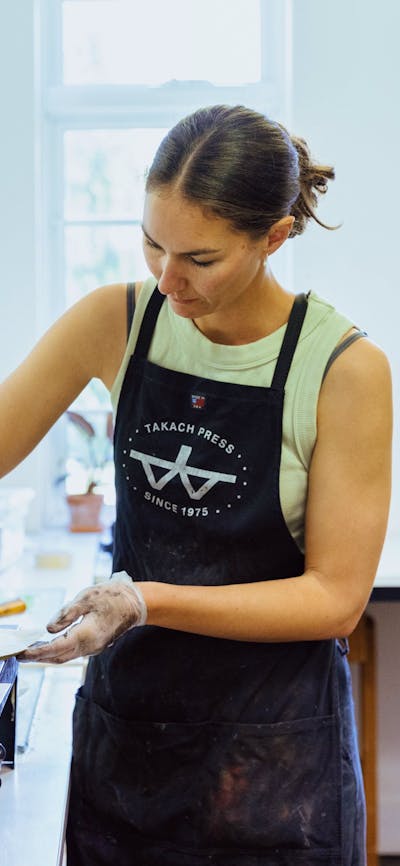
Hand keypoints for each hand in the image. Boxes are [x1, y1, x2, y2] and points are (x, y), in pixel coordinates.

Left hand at [17, 572, 146, 663]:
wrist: (134, 603)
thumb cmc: (111, 597)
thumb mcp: (86, 598)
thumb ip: (66, 613)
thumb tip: (48, 628)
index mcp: (86, 635)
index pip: (56, 648)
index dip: (37, 652)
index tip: (22, 654)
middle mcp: (89, 646)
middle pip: (59, 657)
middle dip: (38, 657)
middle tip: (20, 655)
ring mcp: (93, 648)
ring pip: (65, 656)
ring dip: (47, 656)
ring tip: (30, 652)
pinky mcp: (94, 646)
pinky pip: (72, 652)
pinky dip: (58, 652)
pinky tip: (49, 646)